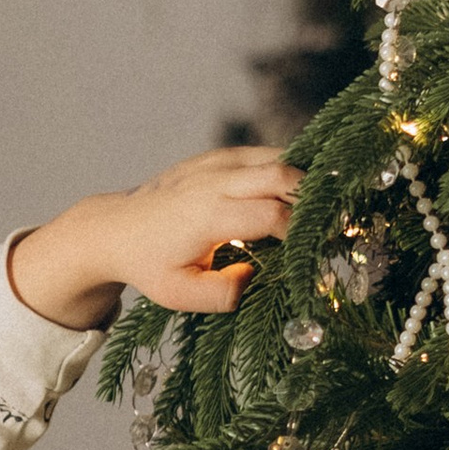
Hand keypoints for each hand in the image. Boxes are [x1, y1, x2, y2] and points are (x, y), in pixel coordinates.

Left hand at [5, 144, 297, 329]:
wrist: (114, 229)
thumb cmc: (149, 265)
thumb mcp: (180, 294)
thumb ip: (224, 294)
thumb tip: (257, 275)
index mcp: (208, 216)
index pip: (273, 214)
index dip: (302, 230)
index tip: (319, 248)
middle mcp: (214, 181)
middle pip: (283, 174)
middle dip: (314, 197)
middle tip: (333, 222)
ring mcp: (216, 162)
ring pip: (278, 157)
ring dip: (303, 180)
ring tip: (320, 207)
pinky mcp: (217, 156)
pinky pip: (264, 154)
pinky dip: (285, 170)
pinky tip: (296, 193)